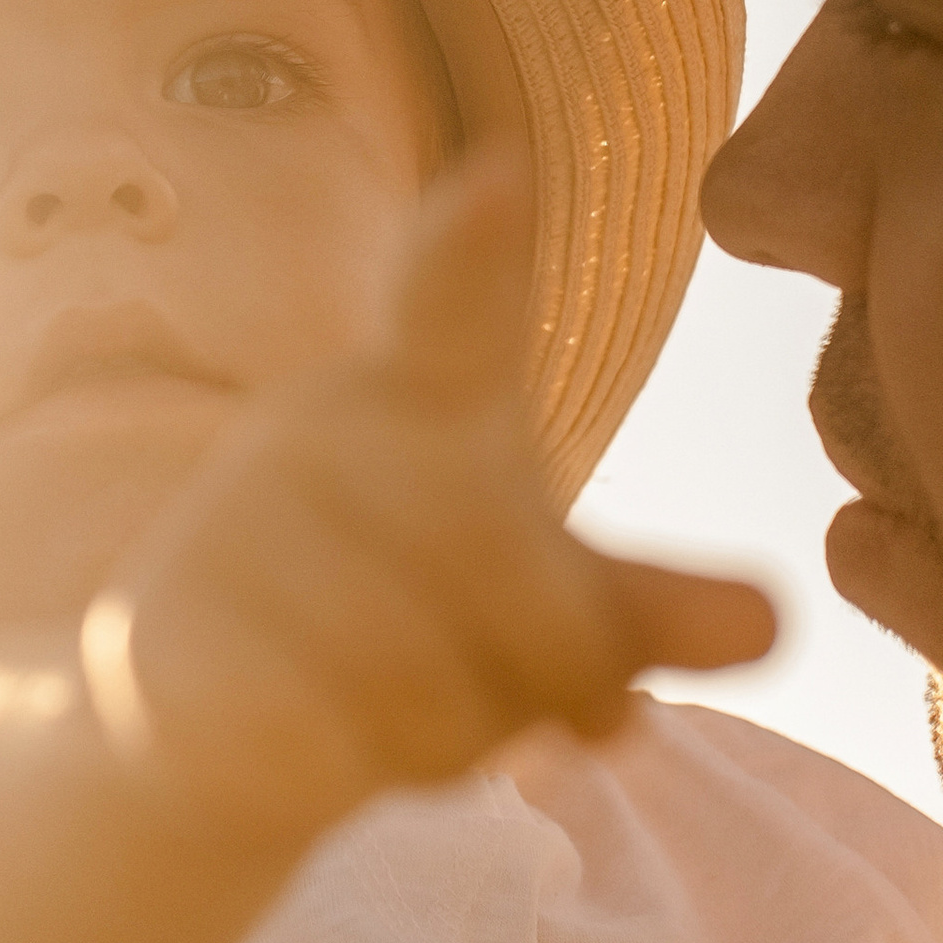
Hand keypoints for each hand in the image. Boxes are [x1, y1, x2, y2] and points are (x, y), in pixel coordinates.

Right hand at [82, 148, 773, 856]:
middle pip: (504, 563)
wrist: (206, 704)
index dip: (473, 246)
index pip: (453, 305)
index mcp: (420, 392)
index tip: (500, 174)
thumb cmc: (410, 613)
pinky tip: (338, 745)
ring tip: (435, 718)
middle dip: (565, 668)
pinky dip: (362, 768)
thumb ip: (651, 607)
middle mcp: (317, 431)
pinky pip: (323, 740)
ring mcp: (230, 527)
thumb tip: (777, 621)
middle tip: (593, 719)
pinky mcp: (165, 635)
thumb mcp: (551, 603)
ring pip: (420, 676)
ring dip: (462, 736)